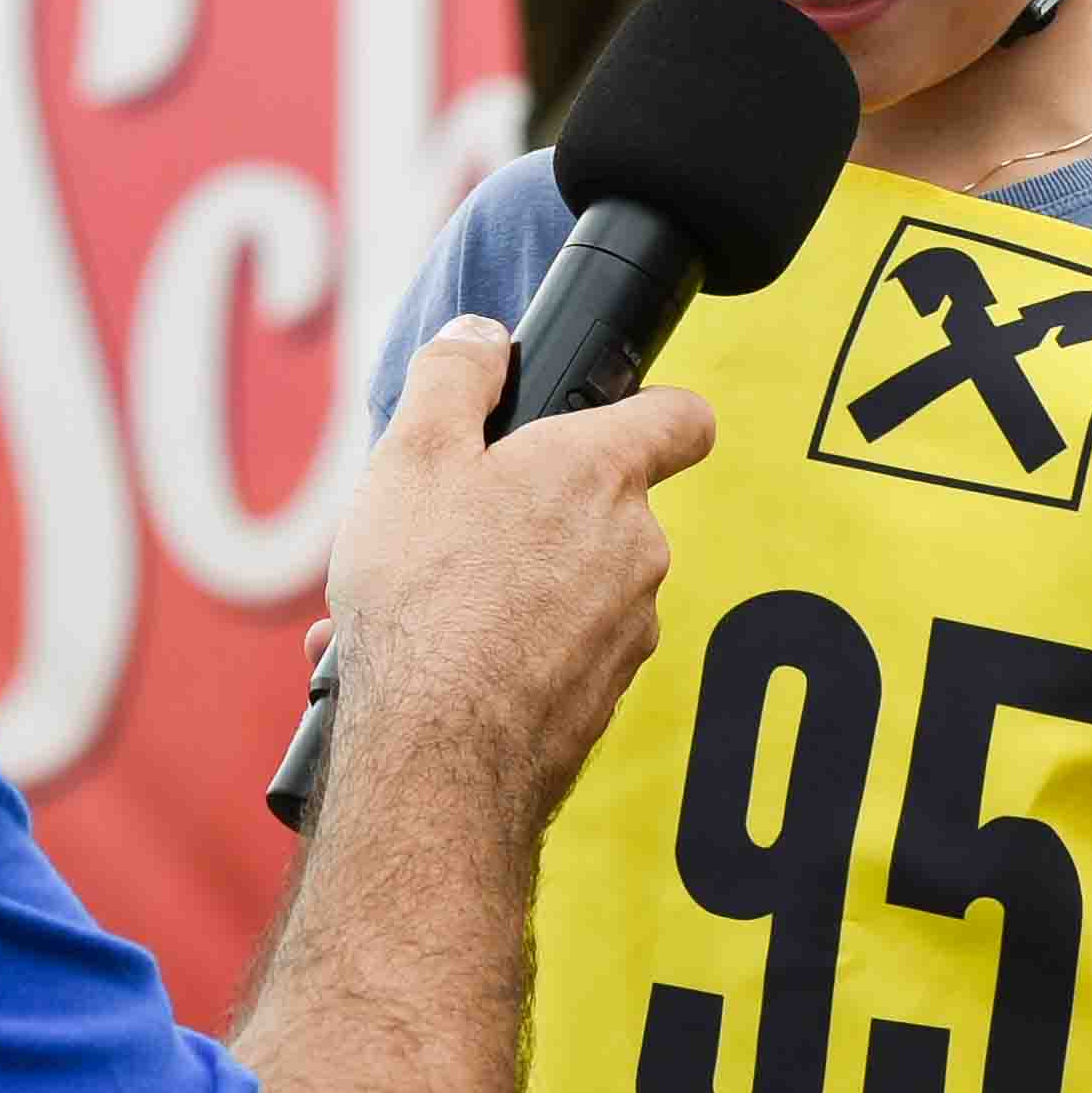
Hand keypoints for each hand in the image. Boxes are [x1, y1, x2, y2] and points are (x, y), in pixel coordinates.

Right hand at [313, 321, 706, 829]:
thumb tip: (482, 336)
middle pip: (598, 507)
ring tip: (410, 612)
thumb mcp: (414, 455)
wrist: (437, 755)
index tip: (603, 419)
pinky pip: (555, 653)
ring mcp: (628, 631)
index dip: (650, 407)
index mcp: (601, 473)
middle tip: (442, 536)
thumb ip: (454, 376)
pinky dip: (501, 651)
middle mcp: (637, 550)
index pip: (681, 417)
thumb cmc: (425, 596)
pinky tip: (425, 666)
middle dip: (524, 514)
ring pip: (567, 587)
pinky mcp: (603, 699)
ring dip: (500, 589)